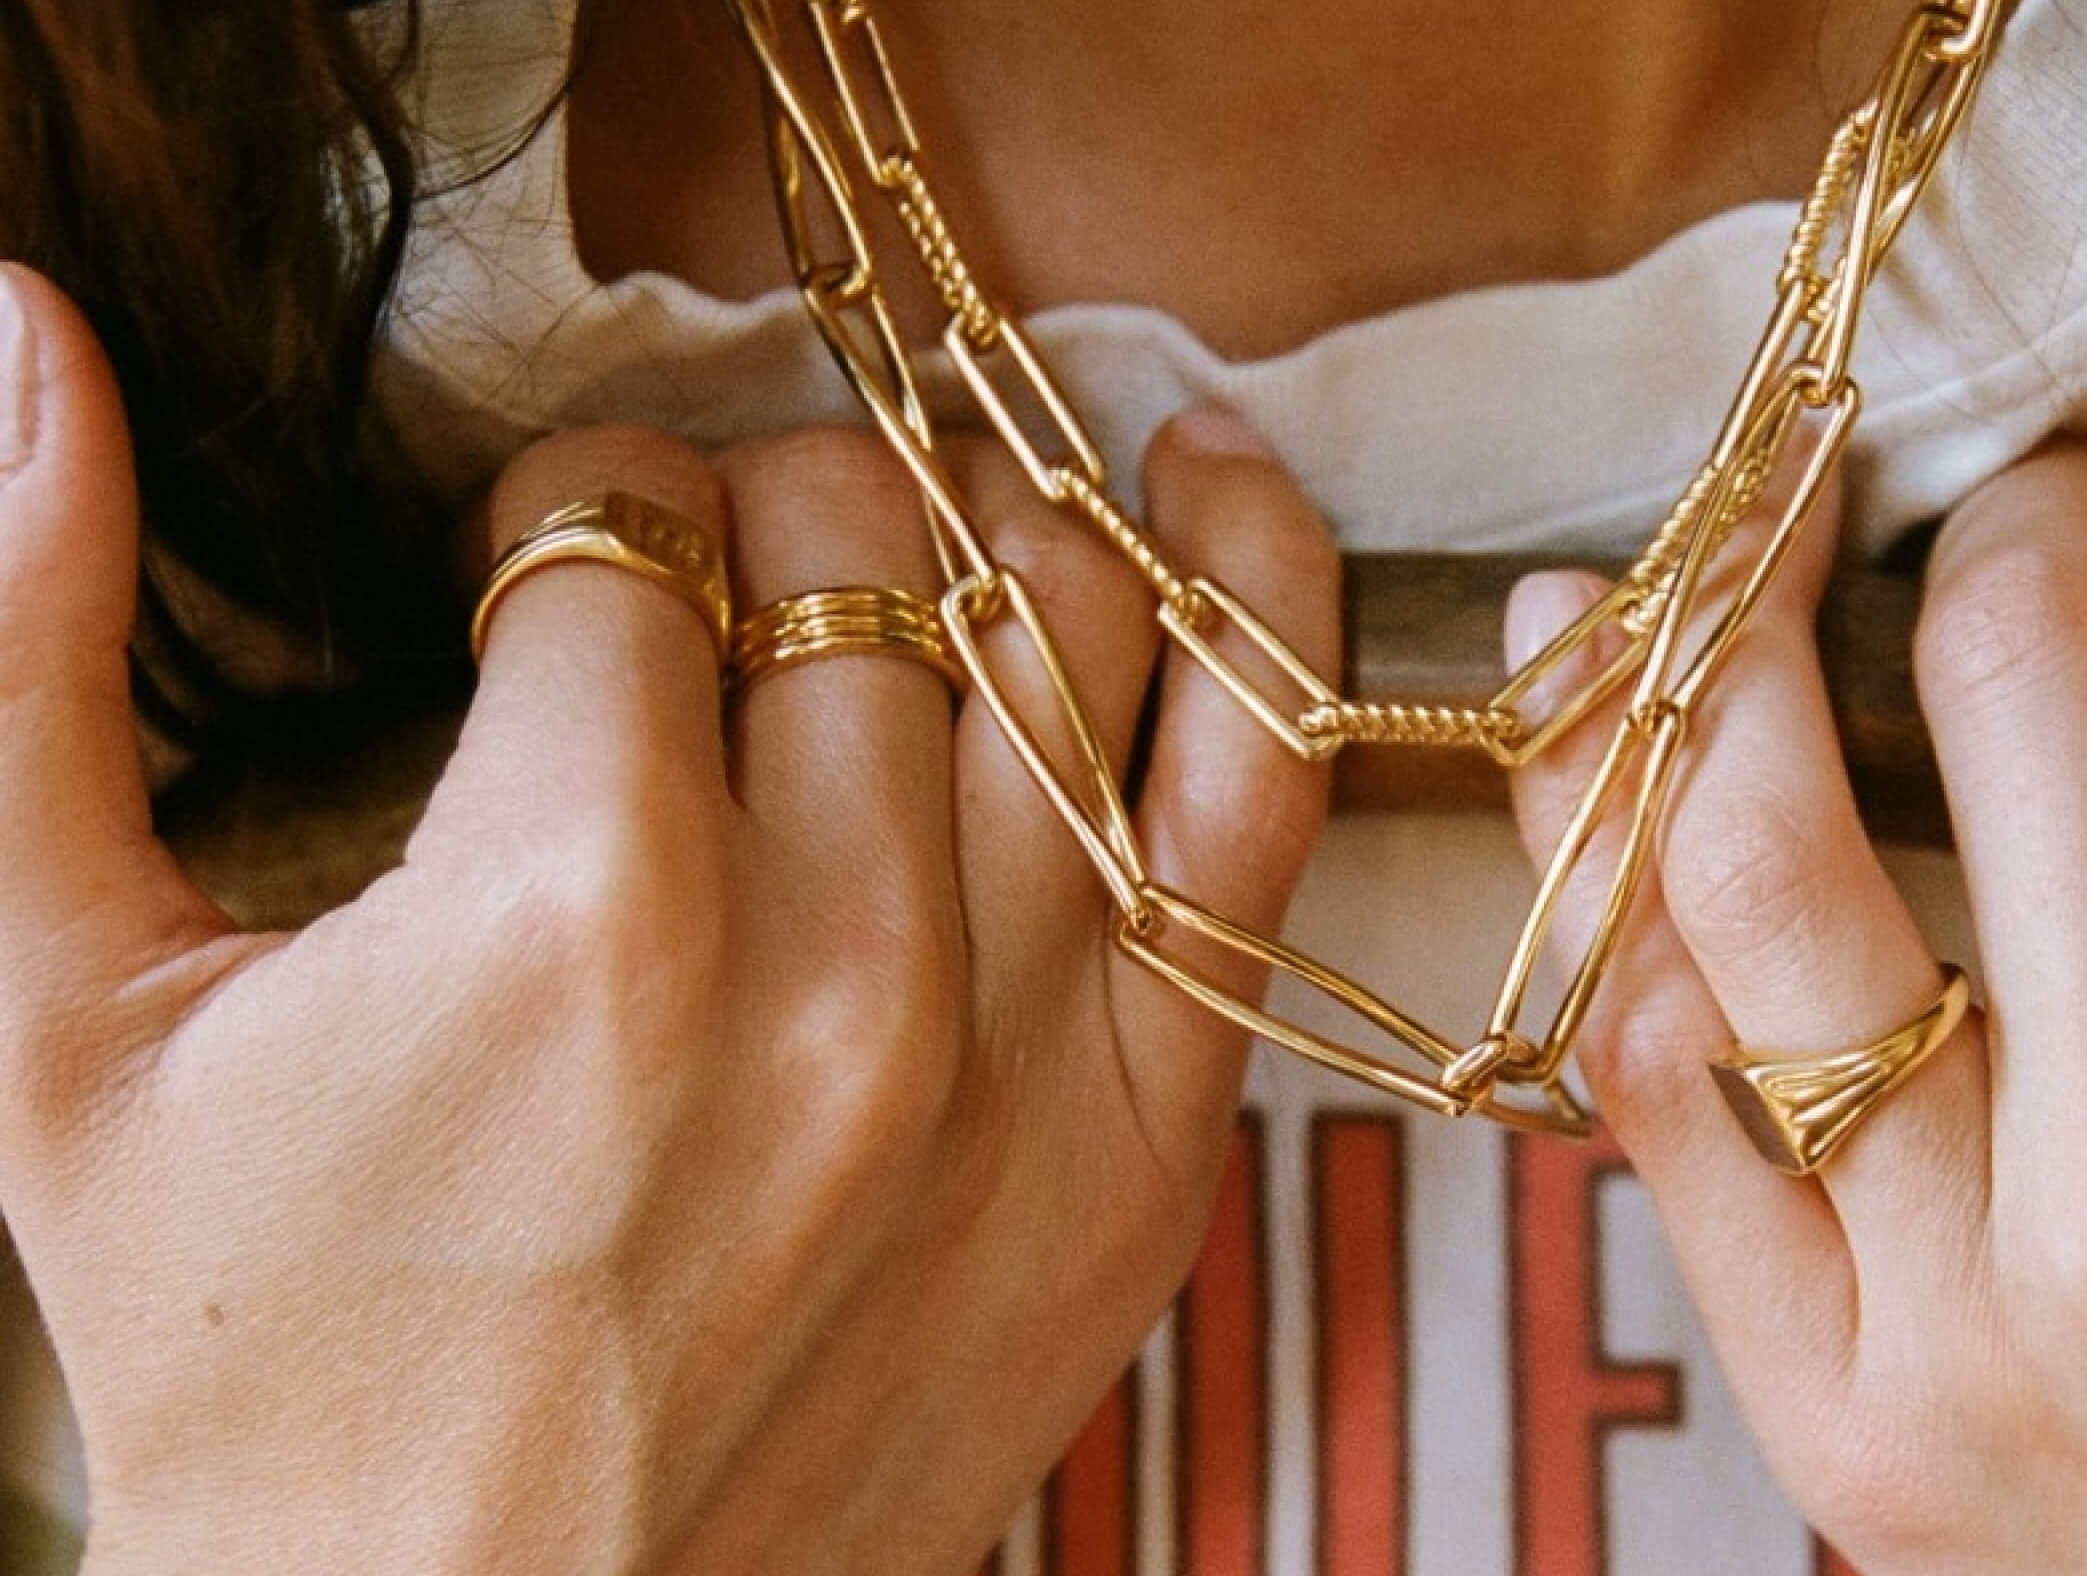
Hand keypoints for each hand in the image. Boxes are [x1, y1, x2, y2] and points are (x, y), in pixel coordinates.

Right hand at [0, 265, 1337, 1571]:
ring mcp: (1025, 1054)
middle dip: (762, 501)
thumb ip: (28, 651)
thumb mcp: (63, 1019)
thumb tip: (27, 339)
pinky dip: (1258, 592)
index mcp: (577, 906)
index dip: (569, 509)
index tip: (550, 573)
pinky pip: (1259, 793)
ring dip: (969, 524)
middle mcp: (840, 966)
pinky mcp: (1143, 1138)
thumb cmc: (252, 1363)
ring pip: (1062, 617)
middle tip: (704, 581)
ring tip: (900, 533)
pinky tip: (1201, 480)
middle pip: (857, 541)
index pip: (628, 524)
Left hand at [1507, 389, 2086, 1570]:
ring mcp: (1958, 1307)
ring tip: (1746, 526)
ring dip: (1730, 638)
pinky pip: (1659, 1090)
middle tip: (2069, 520)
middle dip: (2034, 528)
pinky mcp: (1842, 1417)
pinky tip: (1592, 738)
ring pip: (1752, 856)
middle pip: (2001, 680)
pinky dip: (1600, 885)